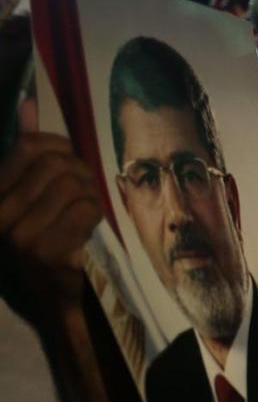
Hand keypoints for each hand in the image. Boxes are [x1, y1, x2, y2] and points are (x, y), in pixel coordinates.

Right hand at [0, 133, 101, 314]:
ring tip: (82, 214)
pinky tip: (86, 231)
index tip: (67, 165)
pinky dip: (95, 215)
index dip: (60, 148)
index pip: (30, 145)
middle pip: (57, 163)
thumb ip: (24, 150)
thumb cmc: (45, 239)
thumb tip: (27, 104)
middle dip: (79, 174)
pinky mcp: (45, 251)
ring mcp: (18, 235)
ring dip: (89, 196)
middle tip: (81, 195)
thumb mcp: (28, 193)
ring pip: (74, 184)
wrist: (56, 297)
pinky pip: (86, 208)